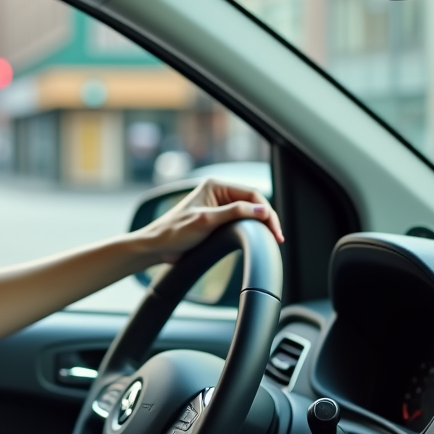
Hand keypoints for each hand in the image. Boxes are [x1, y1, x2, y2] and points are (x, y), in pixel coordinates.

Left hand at [136, 178, 283, 263]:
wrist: (156, 247)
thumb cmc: (174, 232)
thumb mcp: (206, 221)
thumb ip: (234, 213)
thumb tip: (262, 210)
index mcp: (215, 185)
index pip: (252, 195)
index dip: (266, 212)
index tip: (274, 230)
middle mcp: (218, 193)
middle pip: (253, 203)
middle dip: (266, 219)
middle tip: (277, 237)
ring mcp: (217, 206)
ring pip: (248, 213)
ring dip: (260, 225)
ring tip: (271, 238)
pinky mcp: (216, 220)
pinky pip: (239, 221)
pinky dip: (250, 229)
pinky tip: (257, 238)